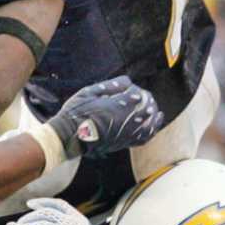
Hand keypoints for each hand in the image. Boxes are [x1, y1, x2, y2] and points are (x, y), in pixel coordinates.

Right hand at [46, 76, 162, 158]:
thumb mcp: (88, 92)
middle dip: (148, 101)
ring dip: (153, 115)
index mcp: (115, 106)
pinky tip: (155, 124)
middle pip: (146, 109)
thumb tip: (127, 81)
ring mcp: (124, 134)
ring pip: (148, 124)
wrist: (69, 137)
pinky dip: (152, 130)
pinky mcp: (123, 144)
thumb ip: (109, 86)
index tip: (131, 89)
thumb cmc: (76, 112)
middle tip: (146, 96)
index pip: (136, 95)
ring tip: (155, 109)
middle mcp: (123, 121)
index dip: (136, 91)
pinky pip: (143, 138)